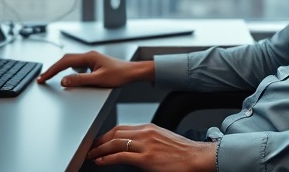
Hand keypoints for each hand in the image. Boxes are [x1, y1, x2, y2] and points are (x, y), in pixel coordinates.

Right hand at [37, 50, 153, 87]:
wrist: (133, 72)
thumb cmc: (120, 75)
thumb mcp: (98, 80)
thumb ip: (80, 80)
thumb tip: (64, 81)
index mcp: (88, 57)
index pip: (64, 62)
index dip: (52, 70)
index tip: (43, 78)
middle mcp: (89, 56)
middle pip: (65, 60)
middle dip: (52, 69)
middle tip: (42, 78)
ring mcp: (91, 59)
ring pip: (70, 61)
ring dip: (60, 68)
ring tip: (51, 76)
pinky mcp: (94, 64)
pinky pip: (77, 64)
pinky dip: (68, 69)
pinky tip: (69, 76)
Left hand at [88, 123, 216, 171]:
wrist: (197, 158)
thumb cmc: (183, 152)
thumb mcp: (162, 140)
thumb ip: (148, 141)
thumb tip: (134, 147)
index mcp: (149, 128)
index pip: (121, 128)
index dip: (107, 135)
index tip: (99, 141)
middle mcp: (146, 133)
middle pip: (115, 133)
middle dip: (100, 141)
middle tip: (91, 148)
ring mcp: (146, 145)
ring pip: (115, 143)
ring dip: (100, 150)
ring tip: (92, 155)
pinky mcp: (147, 158)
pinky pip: (121, 156)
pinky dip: (108, 159)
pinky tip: (101, 161)